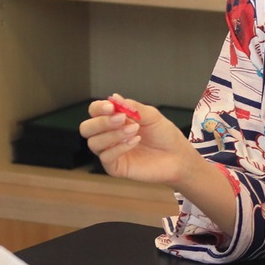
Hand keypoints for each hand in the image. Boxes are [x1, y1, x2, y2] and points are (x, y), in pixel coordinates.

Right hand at [79, 95, 195, 185]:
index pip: (94, 111)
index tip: (112, 107)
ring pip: (94, 143)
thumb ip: (132, 107)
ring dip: (113, 135)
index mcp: (113, 120)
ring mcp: (110, 152)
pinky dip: (119, 148)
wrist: (178, 155)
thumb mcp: (151, 115)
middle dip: (101, 122)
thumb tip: (114, 97)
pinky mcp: (116, 167)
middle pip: (86, 128)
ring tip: (134, 130)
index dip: (98, 108)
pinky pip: (106, 157)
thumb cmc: (164, 135)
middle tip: (121, 119)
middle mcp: (108, 136)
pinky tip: (135, 141)